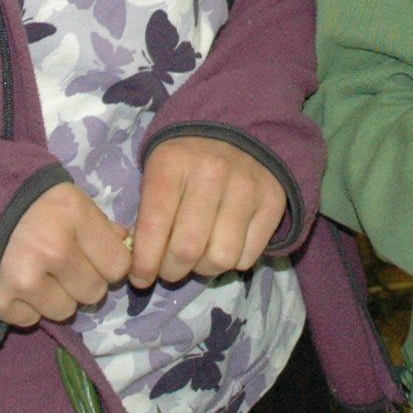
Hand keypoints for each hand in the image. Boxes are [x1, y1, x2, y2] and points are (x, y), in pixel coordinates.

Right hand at [0, 181, 132, 328]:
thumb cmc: (24, 199)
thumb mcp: (66, 197)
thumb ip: (98, 223)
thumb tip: (124, 244)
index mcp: (73, 216)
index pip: (118, 265)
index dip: (109, 262)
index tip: (95, 256)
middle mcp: (52, 249)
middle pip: (94, 292)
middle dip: (83, 281)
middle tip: (62, 265)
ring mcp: (25, 278)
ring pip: (65, 311)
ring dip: (56, 297)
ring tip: (37, 273)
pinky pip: (31, 319)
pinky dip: (26, 306)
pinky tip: (15, 281)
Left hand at [129, 136, 286, 289]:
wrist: (236, 133)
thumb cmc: (186, 161)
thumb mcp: (157, 173)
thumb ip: (147, 216)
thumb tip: (142, 265)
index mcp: (173, 162)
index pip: (154, 224)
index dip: (144, 262)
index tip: (140, 278)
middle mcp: (211, 171)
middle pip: (188, 249)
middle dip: (171, 271)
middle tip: (168, 269)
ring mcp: (246, 186)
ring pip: (221, 258)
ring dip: (203, 270)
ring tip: (197, 259)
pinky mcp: (272, 201)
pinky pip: (247, 257)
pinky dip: (232, 262)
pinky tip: (222, 245)